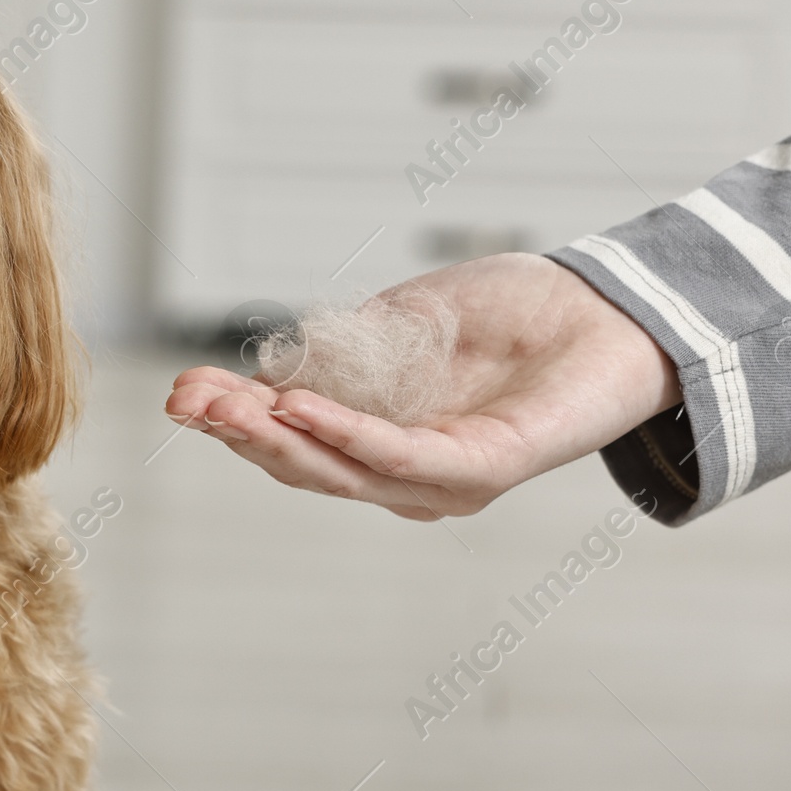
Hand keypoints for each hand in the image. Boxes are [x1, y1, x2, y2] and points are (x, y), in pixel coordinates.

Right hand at [164, 254, 680, 519]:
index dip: (236, 418)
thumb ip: (339, 353)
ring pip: (342, 472)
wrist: (608, 309)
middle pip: (306, 466)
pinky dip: (346, 436)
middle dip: (238, 434)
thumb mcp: (401, 323)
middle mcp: (407, 476)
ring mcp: (443, 481)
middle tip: (185, 402)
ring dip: (275, 441)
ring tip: (223, 409)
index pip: (296, 441)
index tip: (182, 391)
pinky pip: (401, 459)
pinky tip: (299, 410)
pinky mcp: (482, 470)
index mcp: (382, 443)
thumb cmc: (514, 315)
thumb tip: (262, 369)